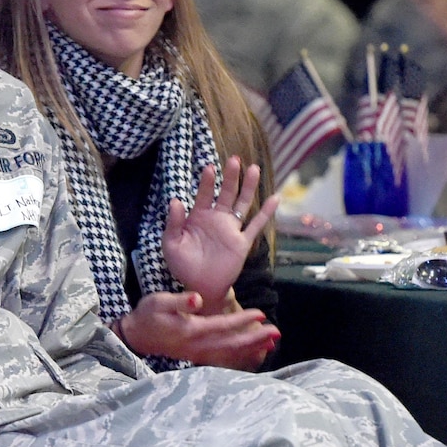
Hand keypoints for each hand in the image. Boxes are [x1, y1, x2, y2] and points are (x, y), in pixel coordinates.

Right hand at [117, 290, 280, 369]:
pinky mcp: (198, 356)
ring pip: (230, 354)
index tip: (261, 314)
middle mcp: (197, 346)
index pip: (222, 326)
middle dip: (255, 339)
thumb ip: (179, 300)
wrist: (136, 336)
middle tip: (276, 332)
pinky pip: (225, 358)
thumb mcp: (158, 302)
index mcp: (190, 331)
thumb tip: (197, 298)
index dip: (242, 321)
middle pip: (231, 344)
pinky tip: (255, 351)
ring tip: (272, 342)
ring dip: (252, 348)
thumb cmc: (148, 315)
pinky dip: (241, 355)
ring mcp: (198, 354)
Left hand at [161, 156, 276, 301]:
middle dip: (231, 177)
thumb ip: (173, 223)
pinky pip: (256, 225)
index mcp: (199, 216)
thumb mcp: (171, 243)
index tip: (209, 168)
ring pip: (243, 204)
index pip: (204, 194)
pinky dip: (266, 212)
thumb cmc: (182, 265)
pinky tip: (275, 198)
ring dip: (248, 187)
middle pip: (227, 193)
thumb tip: (175, 200)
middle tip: (235, 159)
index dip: (207, 181)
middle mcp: (217, 219)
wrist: (198, 287)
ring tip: (254, 168)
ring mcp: (231, 229)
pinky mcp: (242, 242)